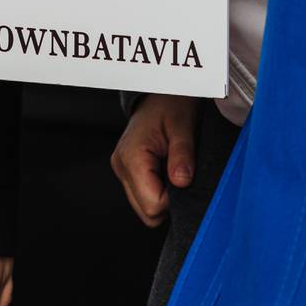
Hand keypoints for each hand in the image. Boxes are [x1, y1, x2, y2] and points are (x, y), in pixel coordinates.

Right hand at [111, 92, 199, 226]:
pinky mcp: (127, 171)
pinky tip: (166, 171)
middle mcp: (121, 166)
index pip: (153, 205)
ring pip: (145, 208)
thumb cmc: (171, 104)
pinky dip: (158, 190)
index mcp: (131, 156)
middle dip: (168, 201)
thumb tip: (181, 182)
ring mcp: (122, 169)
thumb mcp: (182, 126)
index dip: (174, 199)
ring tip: (173, 170)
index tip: (184, 179)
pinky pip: (144, 196)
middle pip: (147, 213)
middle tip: (180, 176)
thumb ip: (182, 155)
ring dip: (163, 196)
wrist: (159, 92)